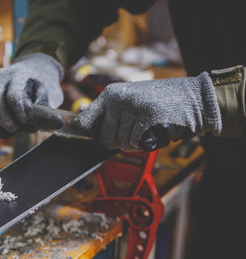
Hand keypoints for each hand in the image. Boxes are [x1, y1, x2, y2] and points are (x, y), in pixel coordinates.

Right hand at [0, 53, 63, 136]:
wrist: (29, 71)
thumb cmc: (38, 87)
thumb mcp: (48, 95)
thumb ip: (48, 109)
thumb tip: (56, 123)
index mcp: (18, 75)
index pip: (14, 97)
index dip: (23, 116)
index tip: (32, 123)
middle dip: (11, 125)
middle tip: (23, 128)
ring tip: (10, 131)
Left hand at [73, 72, 220, 150]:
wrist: (196, 98)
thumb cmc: (162, 102)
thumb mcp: (131, 99)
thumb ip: (110, 112)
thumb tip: (82, 128)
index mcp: (111, 94)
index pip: (84, 121)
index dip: (83, 135)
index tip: (85, 140)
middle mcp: (118, 100)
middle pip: (104, 138)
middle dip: (119, 142)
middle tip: (136, 131)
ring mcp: (132, 109)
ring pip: (122, 143)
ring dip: (136, 143)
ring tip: (149, 127)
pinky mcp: (147, 120)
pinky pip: (137, 144)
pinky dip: (147, 143)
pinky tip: (157, 130)